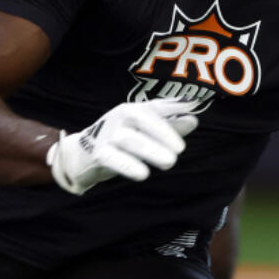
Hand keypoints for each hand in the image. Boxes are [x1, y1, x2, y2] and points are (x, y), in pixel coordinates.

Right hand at [46, 98, 199, 194]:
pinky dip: (128, 165)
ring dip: (150, 150)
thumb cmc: (121, 138)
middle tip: (180, 150)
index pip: (155, 106)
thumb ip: (170, 125)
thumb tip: (194, 119)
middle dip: (162, 133)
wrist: (83, 154)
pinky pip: (112, 158)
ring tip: (170, 162)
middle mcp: (120, 117)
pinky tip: (143, 174)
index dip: (174, 105)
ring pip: (130, 140)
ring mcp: (108, 134)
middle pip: (141, 119)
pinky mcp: (99, 154)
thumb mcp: (144, 130)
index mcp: (133, 109)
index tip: (196, 103)